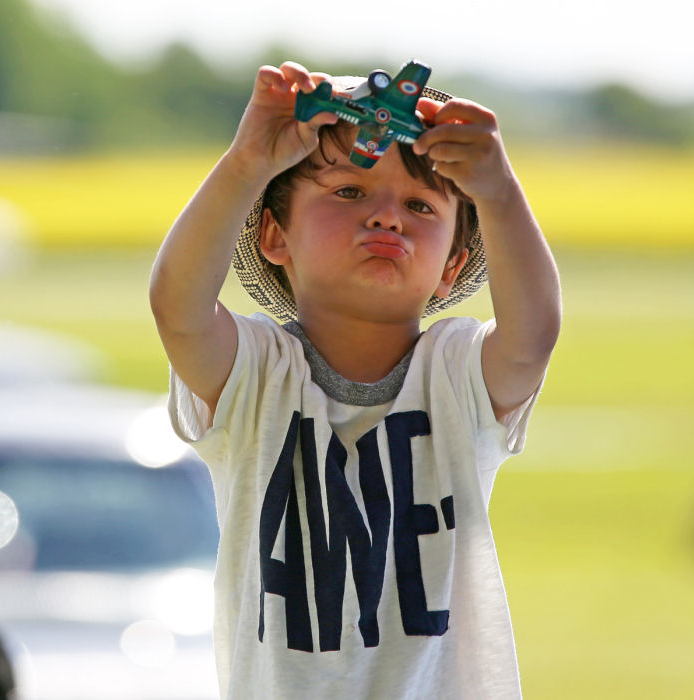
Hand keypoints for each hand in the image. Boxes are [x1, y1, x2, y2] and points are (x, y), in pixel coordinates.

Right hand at [230, 62, 338, 182]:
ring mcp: (278, 93)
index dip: (331, 89)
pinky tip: (283, 88)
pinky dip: (275, 75)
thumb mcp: (305, 140)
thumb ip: (316, 124)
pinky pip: (266, 73)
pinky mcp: (261, 93)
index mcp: (309, 107)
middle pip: (309, 77)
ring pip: (289, 69)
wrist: (260, 161)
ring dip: (300, 73)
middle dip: (318, 79)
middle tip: (324, 87)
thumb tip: (334, 114)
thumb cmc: (285, 152)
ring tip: (306, 88)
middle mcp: (294, 97)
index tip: (338, 94)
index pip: (322, 91)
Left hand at [413, 98, 516, 203]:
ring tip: (440, 157)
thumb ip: (445, 115)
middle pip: (443, 131)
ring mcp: (478, 155)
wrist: (497, 183)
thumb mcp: (468, 130)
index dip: (439, 114)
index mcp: (486, 118)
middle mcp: (485, 135)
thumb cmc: (477, 151)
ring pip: (439, 150)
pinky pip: (442, 167)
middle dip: (425, 138)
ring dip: (433, 153)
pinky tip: (451, 169)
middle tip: (418, 146)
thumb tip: (420, 103)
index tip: (434, 122)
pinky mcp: (469, 174)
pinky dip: (440, 167)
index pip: (455, 105)